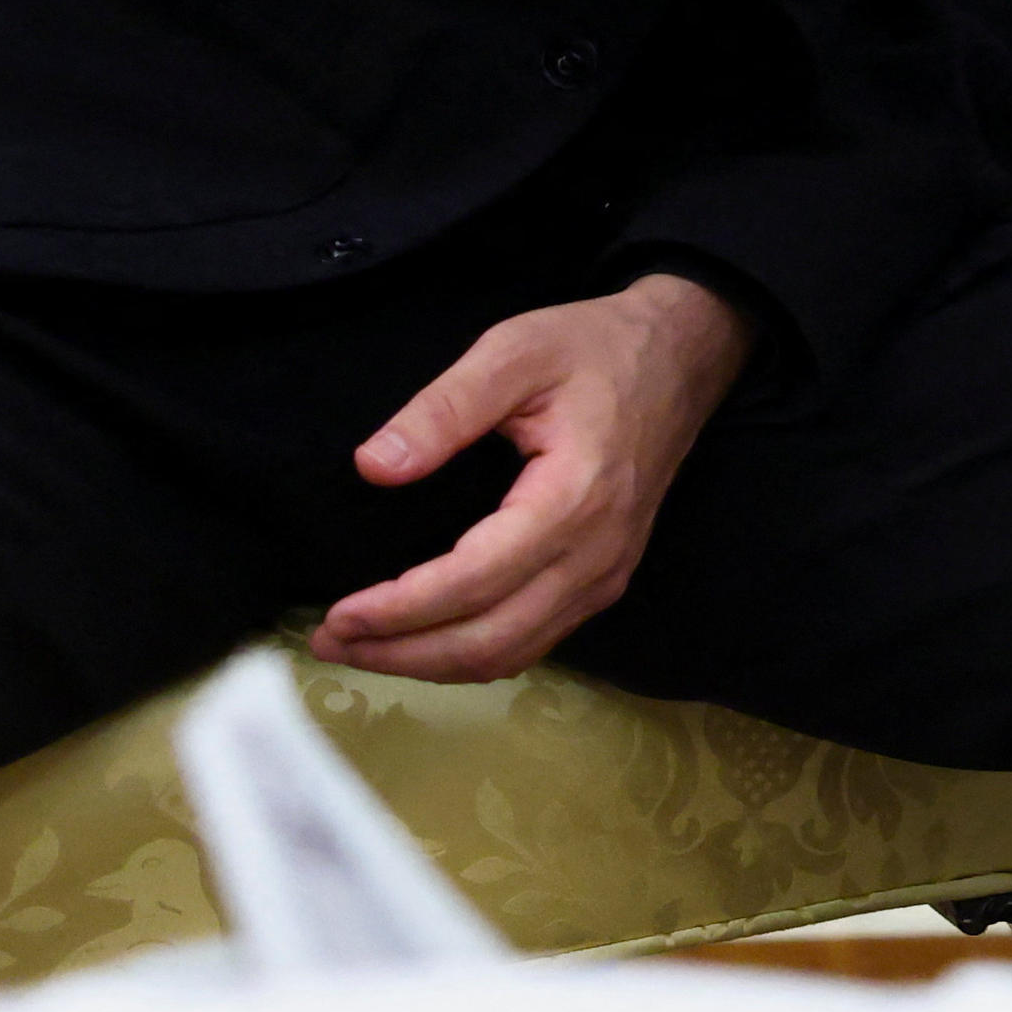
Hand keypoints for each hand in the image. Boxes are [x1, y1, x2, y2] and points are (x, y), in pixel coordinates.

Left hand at [310, 273, 752, 684]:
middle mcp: (597, 553)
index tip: (339, 613)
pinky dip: (473, 654)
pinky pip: (535, 640)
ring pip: (513, 652)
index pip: (475, 580)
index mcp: (574, 497)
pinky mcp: (606, 579)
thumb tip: (373, 467)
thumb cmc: (595, 348)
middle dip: (402, 652)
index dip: (401, 609)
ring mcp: (607, 574)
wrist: (680, 356)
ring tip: (364, 648)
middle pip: (491, 639)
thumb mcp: (514, 350)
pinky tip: (426, 639)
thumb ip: (443, 407)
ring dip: (433, 663)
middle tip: (331, 641)